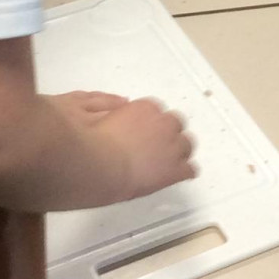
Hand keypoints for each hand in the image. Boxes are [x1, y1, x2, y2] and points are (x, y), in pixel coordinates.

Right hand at [56, 92, 195, 198]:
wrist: (98, 166)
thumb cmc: (90, 140)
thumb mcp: (93, 111)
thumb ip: (110, 105)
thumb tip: (123, 102)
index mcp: (146, 108)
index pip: (157, 113)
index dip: (150, 125)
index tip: (142, 134)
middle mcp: (164, 123)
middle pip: (176, 126)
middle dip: (168, 135)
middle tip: (155, 148)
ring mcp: (172, 147)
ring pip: (186, 146)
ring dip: (178, 152)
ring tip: (167, 162)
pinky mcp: (175, 170)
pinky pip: (189, 170)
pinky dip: (185, 172)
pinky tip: (178, 176)